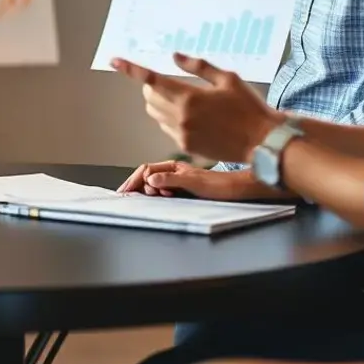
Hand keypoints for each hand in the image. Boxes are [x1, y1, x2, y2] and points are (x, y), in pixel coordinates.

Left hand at [111, 53, 280, 163]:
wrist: (262, 142)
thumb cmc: (249, 107)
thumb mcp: (227, 78)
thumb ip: (198, 66)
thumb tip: (174, 56)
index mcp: (189, 98)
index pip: (151, 80)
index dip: (131, 69)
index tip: (115, 61)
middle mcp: (180, 117)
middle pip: (149, 97)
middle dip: (151, 86)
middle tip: (168, 80)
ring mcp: (182, 134)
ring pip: (155, 113)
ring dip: (159, 102)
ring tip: (182, 97)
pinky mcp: (187, 147)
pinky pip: (166, 128)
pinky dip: (169, 117)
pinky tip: (190, 115)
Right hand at [118, 159, 240, 199]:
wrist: (239, 189)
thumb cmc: (222, 185)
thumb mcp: (194, 183)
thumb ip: (171, 179)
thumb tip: (150, 179)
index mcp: (175, 166)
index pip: (146, 169)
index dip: (133, 180)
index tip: (124, 191)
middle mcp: (176, 170)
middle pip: (148, 175)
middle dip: (139, 185)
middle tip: (138, 197)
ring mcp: (180, 179)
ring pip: (156, 182)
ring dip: (150, 190)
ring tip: (153, 197)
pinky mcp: (185, 188)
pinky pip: (164, 189)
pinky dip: (158, 194)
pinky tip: (160, 198)